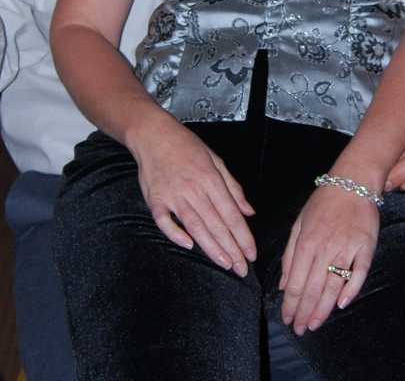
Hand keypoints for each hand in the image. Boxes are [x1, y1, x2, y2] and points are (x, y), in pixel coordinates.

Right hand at [128, 115, 255, 275]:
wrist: (153, 135)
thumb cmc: (186, 146)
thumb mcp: (215, 160)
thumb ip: (233, 187)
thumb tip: (249, 212)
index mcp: (210, 179)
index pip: (231, 213)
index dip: (243, 236)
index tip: (251, 253)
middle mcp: (193, 188)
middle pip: (216, 224)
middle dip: (231, 248)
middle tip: (242, 268)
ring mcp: (173, 195)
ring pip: (195, 226)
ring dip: (211, 247)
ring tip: (225, 264)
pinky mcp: (155, 199)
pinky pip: (165, 221)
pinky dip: (175, 234)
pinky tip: (189, 246)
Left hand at [279, 184, 379, 334]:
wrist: (352, 182)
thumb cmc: (323, 203)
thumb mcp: (299, 223)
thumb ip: (291, 254)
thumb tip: (284, 284)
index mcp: (306, 242)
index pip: (296, 282)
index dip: (290, 304)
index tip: (287, 319)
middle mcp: (325, 248)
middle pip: (313, 288)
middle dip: (304, 312)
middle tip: (299, 330)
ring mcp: (347, 248)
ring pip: (333, 285)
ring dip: (323, 308)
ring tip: (314, 324)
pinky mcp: (366, 248)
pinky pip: (359, 274)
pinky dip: (351, 290)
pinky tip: (342, 304)